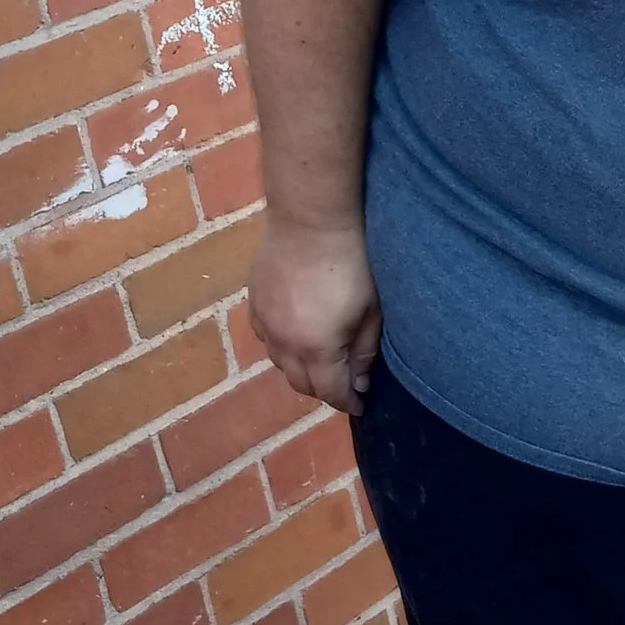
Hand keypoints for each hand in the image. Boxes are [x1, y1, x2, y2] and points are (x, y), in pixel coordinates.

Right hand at [247, 212, 382, 416]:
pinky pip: (266, 339)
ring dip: (301, 370)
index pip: (330, 391)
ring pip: (280, 363)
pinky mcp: (254, 303)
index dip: (347, 402)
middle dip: (324, 390)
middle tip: (343, 385)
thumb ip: (364, 351)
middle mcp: (284, 343)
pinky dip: (282, 348)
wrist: (310, 220)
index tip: (360, 405)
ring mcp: (264, 322)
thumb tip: (360, 381)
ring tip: (322, 363)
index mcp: (317, 348)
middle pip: (301, 384)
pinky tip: (297, 338)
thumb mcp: (371, 311)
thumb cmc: (353, 264)